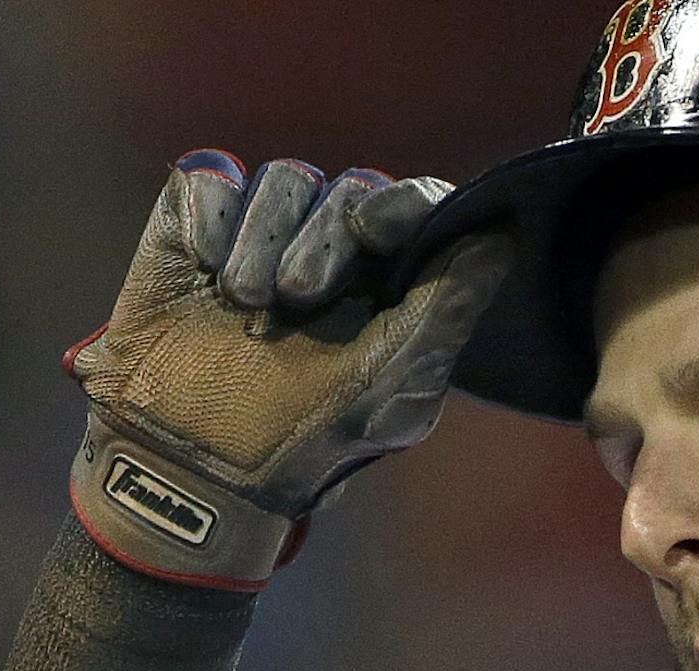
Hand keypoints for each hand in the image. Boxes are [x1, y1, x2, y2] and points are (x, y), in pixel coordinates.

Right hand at [63, 150, 511, 589]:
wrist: (195, 464)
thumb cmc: (304, 440)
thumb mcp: (391, 387)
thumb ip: (449, 310)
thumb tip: (505, 234)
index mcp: (391, 285)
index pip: (416, 207)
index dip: (401, 203)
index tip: (371, 231)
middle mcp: (333, 250)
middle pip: (348, 189)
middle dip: (321, 241)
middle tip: (295, 301)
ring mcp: (263, 235)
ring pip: (283, 179)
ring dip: (263, 239)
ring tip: (245, 304)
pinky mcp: (193, 228)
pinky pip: (211, 179)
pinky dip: (209, 216)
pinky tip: (205, 272)